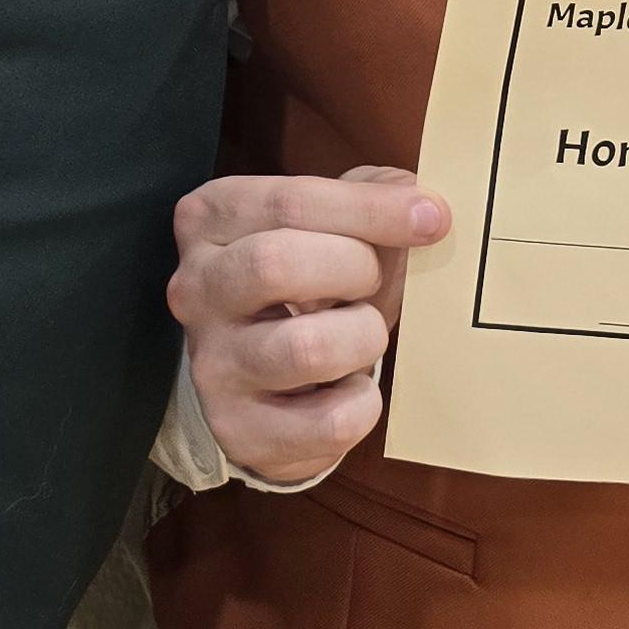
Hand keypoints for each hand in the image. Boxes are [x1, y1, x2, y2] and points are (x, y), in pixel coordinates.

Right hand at [165, 166, 449, 486]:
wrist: (263, 380)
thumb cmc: (306, 285)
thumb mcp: (328, 225)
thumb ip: (371, 199)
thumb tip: (423, 209)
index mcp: (211, 220)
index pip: (288, 203)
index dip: (371, 210)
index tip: (432, 219)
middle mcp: (196, 289)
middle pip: (276, 264)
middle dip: (355, 268)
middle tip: (375, 281)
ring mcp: (210, 364)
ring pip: (304, 349)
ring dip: (363, 338)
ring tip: (364, 335)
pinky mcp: (239, 430)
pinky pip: (328, 422)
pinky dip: (363, 405)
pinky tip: (351, 389)